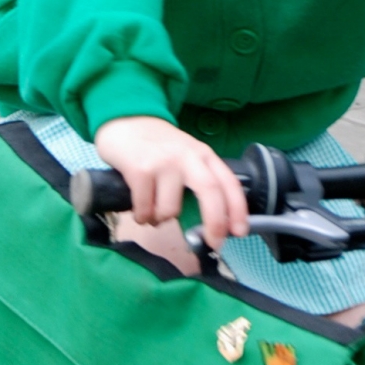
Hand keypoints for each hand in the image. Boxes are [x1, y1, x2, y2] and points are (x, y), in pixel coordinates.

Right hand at [93, 115, 248, 246]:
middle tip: (213, 243)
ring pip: (170, 211)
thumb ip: (198, 180)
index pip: (228, 182)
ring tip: (152, 210)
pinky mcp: (140, 170)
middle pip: (210, 192)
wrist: (124, 120)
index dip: (238, 209)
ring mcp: (163, 163)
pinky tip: (139, 208)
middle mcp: (187, 156)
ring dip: (160, 220)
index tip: (239, 232)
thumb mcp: (186, 155)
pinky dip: (142, 217)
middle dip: (215, 223)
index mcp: (203, 154)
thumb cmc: (156, 146)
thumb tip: (210, 224)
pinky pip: (145, 210)